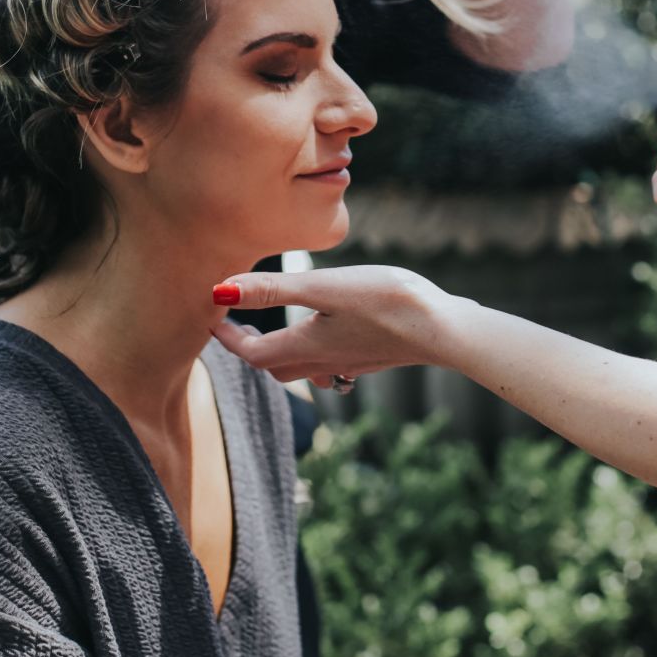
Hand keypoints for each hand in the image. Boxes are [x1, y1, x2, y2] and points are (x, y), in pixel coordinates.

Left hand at [210, 265, 463, 387]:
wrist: (444, 330)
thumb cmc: (386, 302)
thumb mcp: (325, 288)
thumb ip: (274, 289)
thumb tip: (220, 291)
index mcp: (306, 344)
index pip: (252, 352)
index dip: (228, 338)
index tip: (212, 318)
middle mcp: (324, 359)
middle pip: (274, 366)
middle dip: (251, 350)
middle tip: (237, 326)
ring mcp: (350, 361)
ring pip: (302, 368)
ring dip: (282, 354)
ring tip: (275, 330)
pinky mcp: (372, 356)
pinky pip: (330, 364)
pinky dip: (315, 354)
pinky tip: (328, 335)